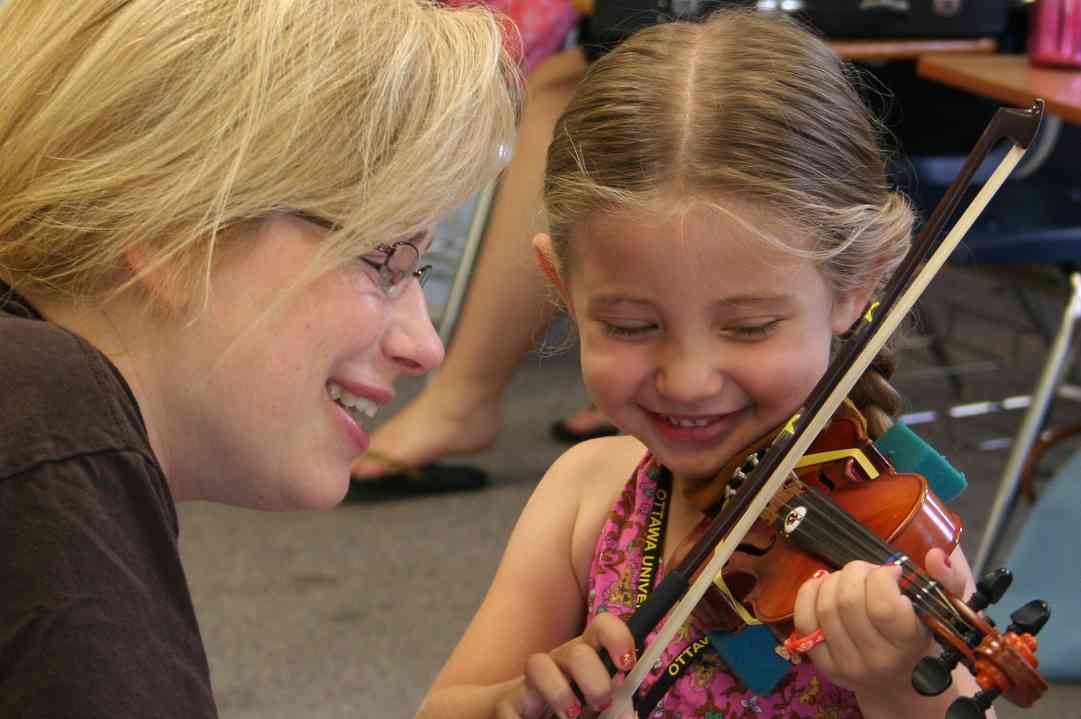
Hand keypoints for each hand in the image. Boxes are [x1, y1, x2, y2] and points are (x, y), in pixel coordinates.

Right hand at [494, 612, 635, 718]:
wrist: (521, 715)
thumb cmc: (572, 710)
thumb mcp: (596, 705)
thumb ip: (617, 709)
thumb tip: (628, 715)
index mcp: (588, 656)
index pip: (601, 627)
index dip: (616, 637)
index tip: (626, 664)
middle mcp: (559, 661)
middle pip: (577, 653)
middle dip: (595, 681)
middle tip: (602, 704)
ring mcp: (532, 681)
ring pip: (538, 664)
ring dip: (559, 693)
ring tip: (572, 717)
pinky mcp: (507, 702)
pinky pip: (509, 707)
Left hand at [791, 549, 966, 698]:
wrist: (903, 683)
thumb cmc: (923, 637)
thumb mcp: (943, 608)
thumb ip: (948, 580)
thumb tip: (936, 555)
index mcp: (909, 644)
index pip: (882, 606)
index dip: (881, 578)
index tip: (891, 572)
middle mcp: (876, 659)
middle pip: (847, 602)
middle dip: (854, 572)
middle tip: (867, 572)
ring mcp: (846, 665)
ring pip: (825, 608)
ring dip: (833, 581)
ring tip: (848, 580)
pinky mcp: (822, 665)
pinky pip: (804, 621)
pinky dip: (810, 594)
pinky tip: (824, 587)